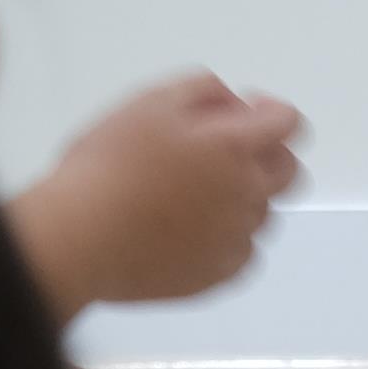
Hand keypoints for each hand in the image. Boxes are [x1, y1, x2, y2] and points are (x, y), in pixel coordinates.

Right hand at [12, 75, 307, 317]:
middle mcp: (246, 194)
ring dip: (242, 199)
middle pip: (289, 172)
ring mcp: (235, 239)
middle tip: (218, 155)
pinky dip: (226, 240)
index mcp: (233, 147)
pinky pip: (243, 254)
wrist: (78, 238)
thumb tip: (234, 105)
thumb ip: (203, 91)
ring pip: (264, 214)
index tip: (240, 115)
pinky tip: (189, 232)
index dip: (270, 112)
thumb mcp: (149, 103)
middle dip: (266, 155)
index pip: (289, 123)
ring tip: (190, 197)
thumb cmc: (107, 165)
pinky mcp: (217, 276)